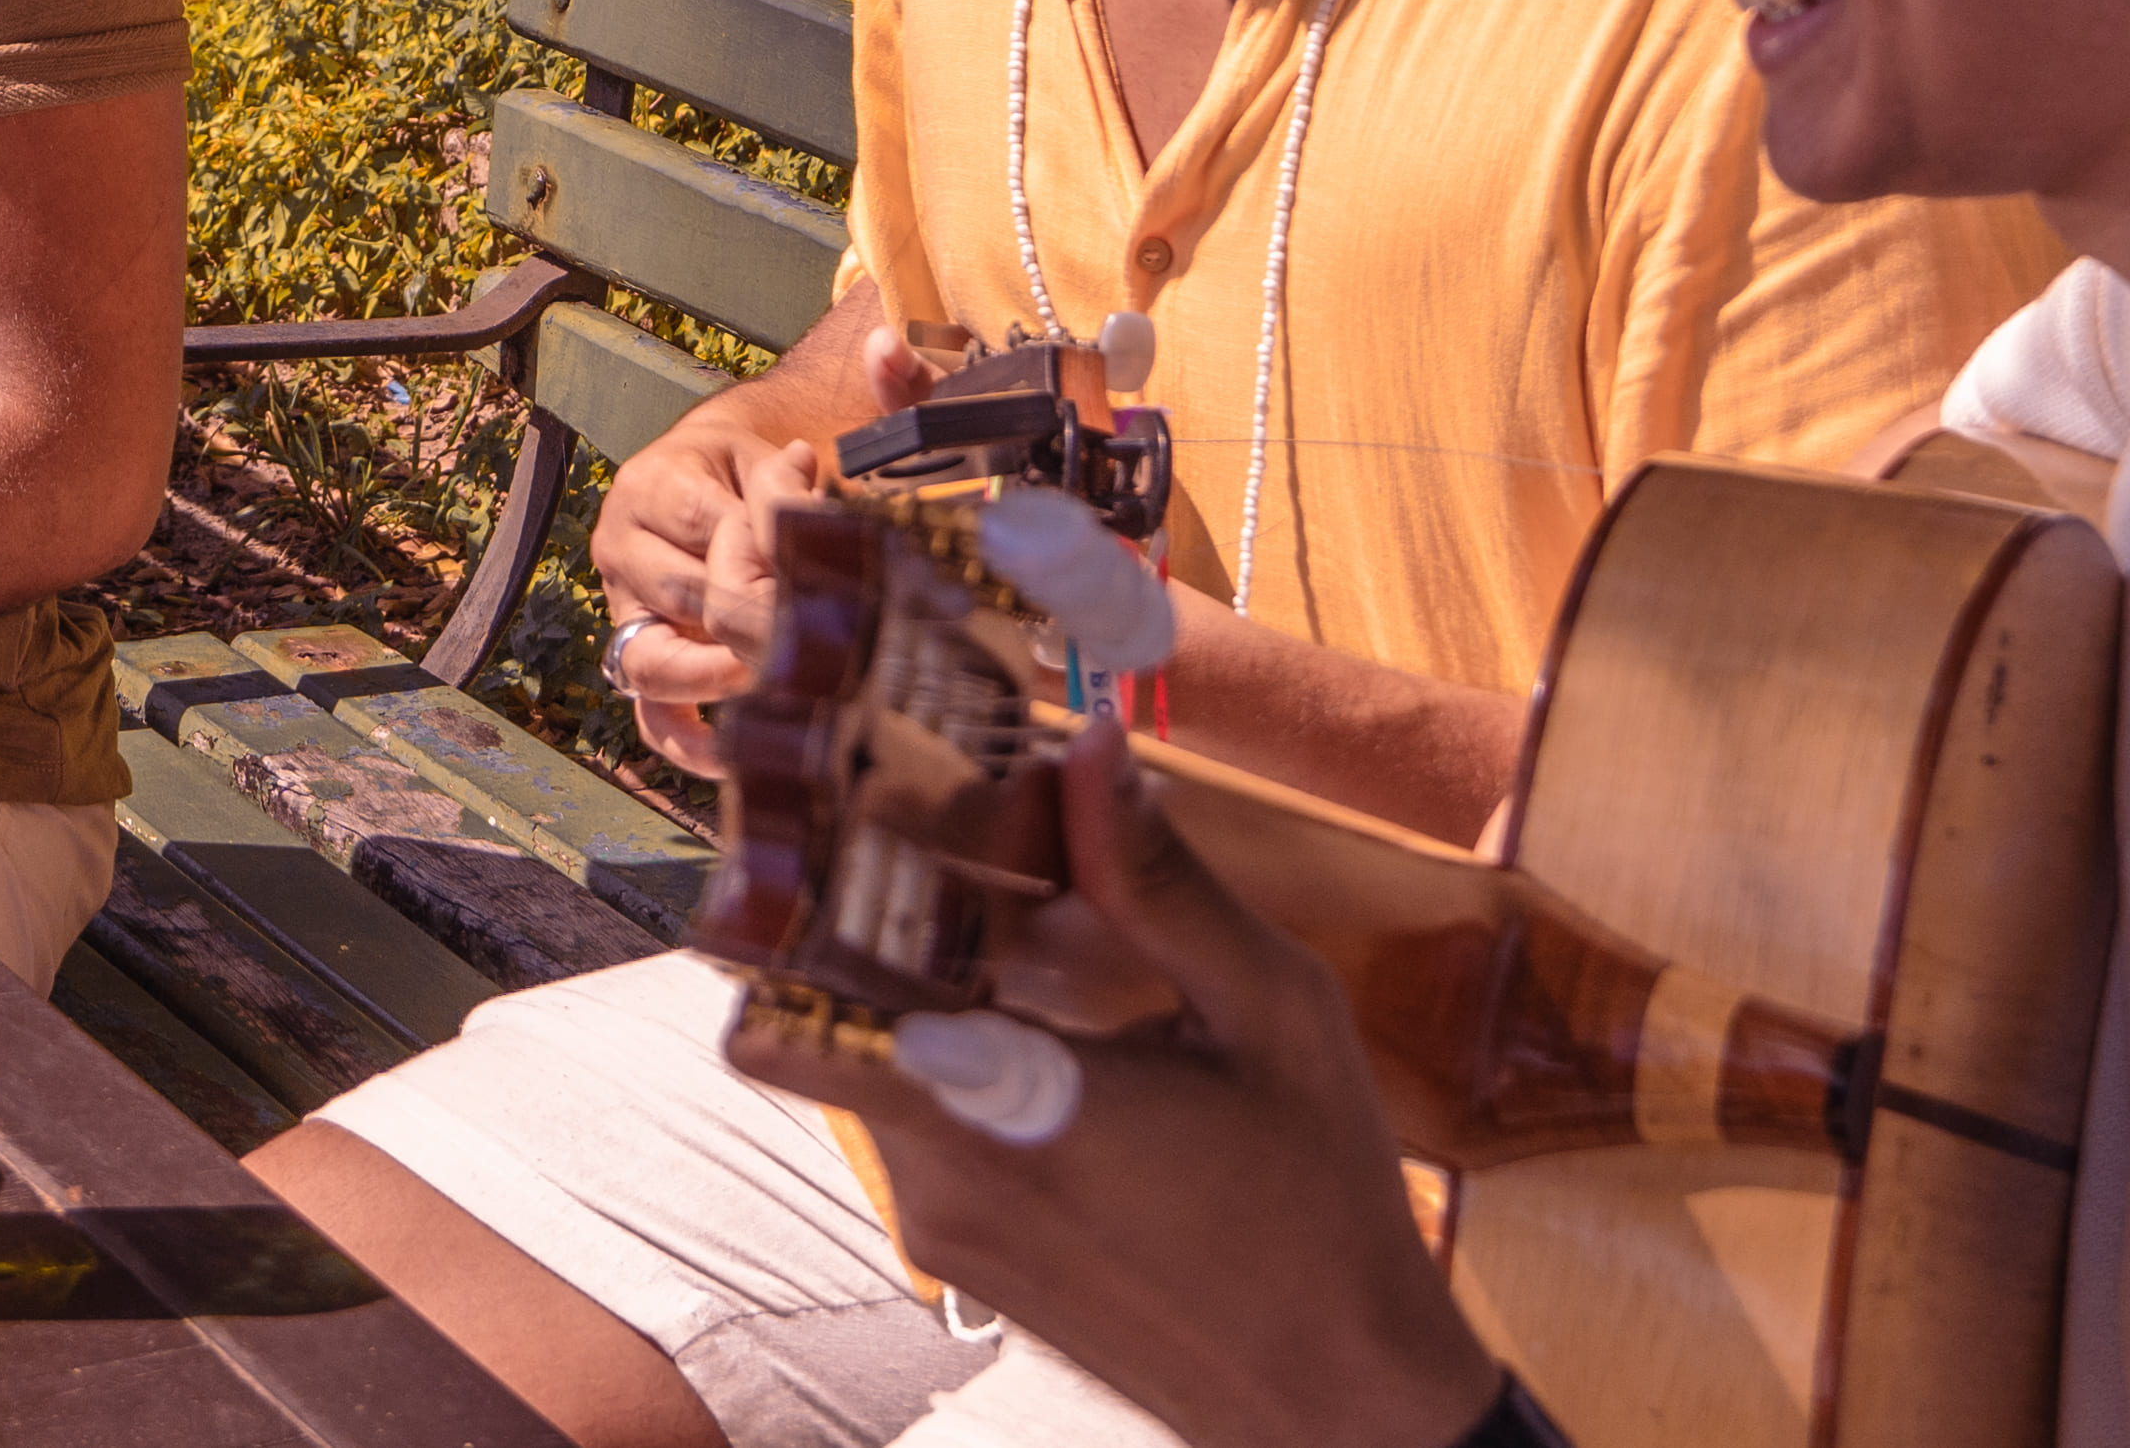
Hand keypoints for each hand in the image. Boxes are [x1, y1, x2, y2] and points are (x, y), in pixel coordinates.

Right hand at [590, 325, 943, 773]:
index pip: (717, 526)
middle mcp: (623, 541)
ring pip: (657, 662)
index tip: (844, 561)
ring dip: (729, 681)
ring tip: (794, 689)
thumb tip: (891, 349)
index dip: (784, 547)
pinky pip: (649, 711)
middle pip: (693, 598)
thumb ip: (882, 387)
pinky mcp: (639, 653)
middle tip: (836, 639)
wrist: (741, 479)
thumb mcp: (828, 420)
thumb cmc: (789, 455)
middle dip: (767, 620)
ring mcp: (625, 605)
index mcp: (658, 479)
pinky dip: (687, 738)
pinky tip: (737, 755)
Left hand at [722, 713, 1503, 1447]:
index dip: (795, 916)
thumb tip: (1087, 747)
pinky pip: (922, 1120)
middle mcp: (940, 1179)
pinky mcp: (964, 1254)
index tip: (850, 832)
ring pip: (880, 1061)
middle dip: (889, 924)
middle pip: (835, 1013)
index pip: (790, 1020)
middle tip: (977, 851)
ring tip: (1044, 936)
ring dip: (937, 989)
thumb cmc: (1323, 1209)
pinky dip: (965, 1058)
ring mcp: (944, 1227)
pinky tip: (1064, 1027)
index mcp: (1002, 1112)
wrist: (1339, 1397)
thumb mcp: (1270, 1014)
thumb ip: (1161, 881)